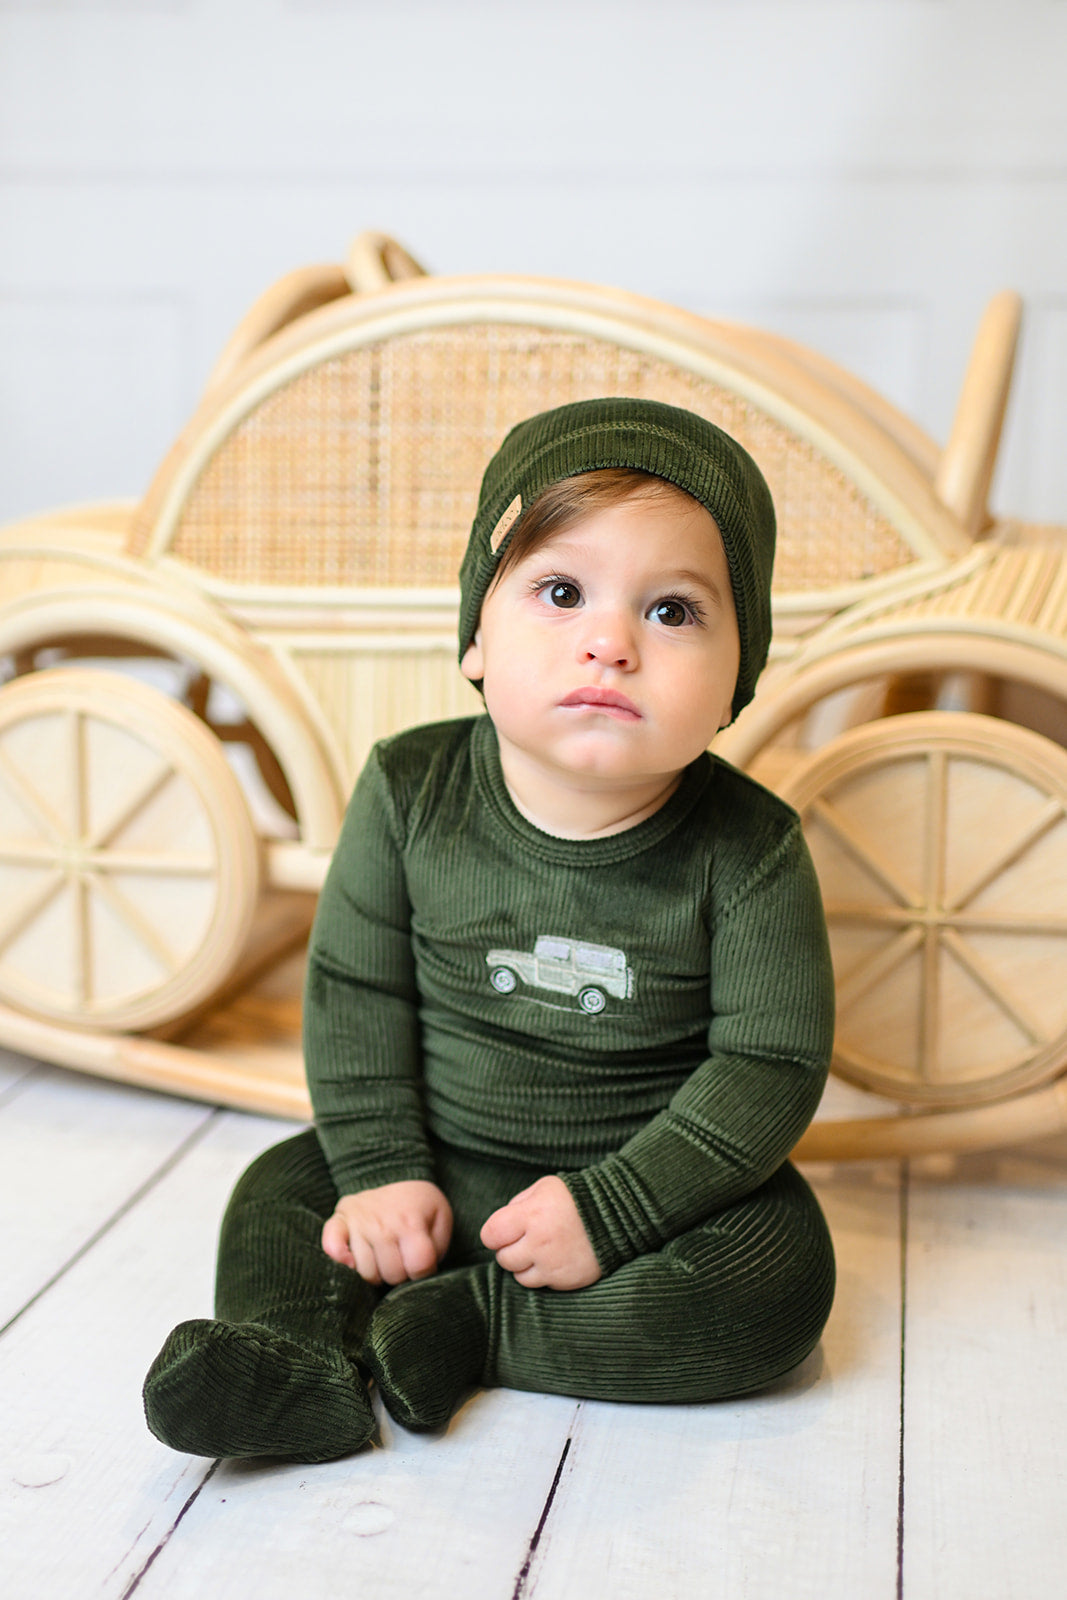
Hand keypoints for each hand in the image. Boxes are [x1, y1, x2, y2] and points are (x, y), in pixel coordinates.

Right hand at [322, 1180, 452, 1285]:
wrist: (395, 1174)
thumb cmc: (420, 1206)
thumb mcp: (441, 1220)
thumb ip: (436, 1249)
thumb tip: (414, 1271)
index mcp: (411, 1221)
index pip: (419, 1266)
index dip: (423, 1271)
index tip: (420, 1262)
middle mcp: (382, 1222)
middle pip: (392, 1274)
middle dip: (401, 1273)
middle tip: (401, 1258)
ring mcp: (358, 1221)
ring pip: (366, 1272)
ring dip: (377, 1273)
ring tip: (384, 1257)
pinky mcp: (339, 1220)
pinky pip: (331, 1244)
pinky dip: (339, 1256)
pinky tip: (350, 1261)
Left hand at [480, 1175, 601, 1290]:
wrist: (617, 1214)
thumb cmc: (576, 1197)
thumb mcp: (544, 1187)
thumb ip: (518, 1204)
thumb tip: (501, 1226)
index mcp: (531, 1215)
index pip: (490, 1235)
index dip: (494, 1233)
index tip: (503, 1230)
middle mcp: (539, 1243)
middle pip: (503, 1258)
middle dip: (509, 1248)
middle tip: (525, 1238)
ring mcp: (553, 1265)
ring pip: (519, 1276)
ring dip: (525, 1265)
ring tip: (540, 1249)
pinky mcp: (566, 1281)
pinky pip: (542, 1285)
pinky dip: (543, 1274)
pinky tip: (555, 1258)